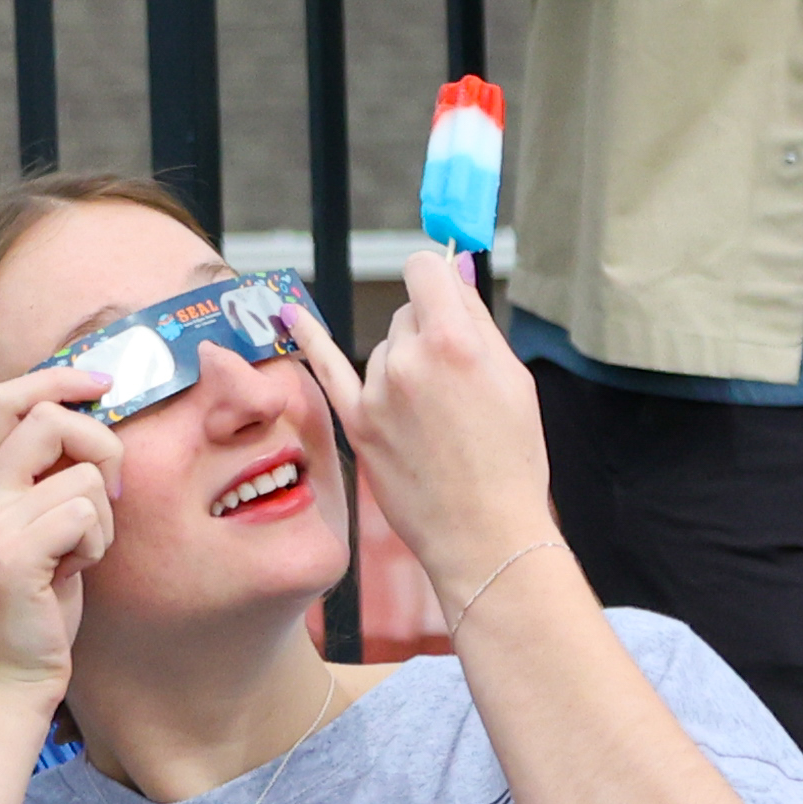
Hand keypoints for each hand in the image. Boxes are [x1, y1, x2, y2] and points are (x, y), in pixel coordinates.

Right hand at [0, 358, 123, 695]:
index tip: (102, 382)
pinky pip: (86, 515)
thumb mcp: (40, 531)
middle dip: (101, 443)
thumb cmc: (36, 607)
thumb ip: (50, 482)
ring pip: (84, 475)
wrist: (7, 680)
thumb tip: (95, 431)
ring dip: (104, 519)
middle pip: (47, 416)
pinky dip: (98, 545)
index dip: (58, 377)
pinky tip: (74, 574)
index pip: (7, 397)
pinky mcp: (12, 555)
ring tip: (78, 555)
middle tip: (112, 491)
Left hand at [277, 250, 559, 619]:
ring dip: (405, 365)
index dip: (436, 277)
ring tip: (438, 419)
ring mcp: (376, 392)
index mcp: (454, 342)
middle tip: (458, 384)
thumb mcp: (515, 381)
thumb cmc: (512, 461)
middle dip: (428, 332)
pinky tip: (287, 314)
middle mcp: (408, 359)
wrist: (485, 535)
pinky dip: (309, 339)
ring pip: (385, 348)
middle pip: (406, 312)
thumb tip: (454, 268)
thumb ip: (479, 320)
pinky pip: (327, 368)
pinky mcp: (357, 422)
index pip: (424, 269)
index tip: (443, 293)